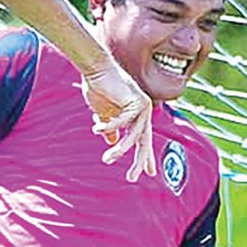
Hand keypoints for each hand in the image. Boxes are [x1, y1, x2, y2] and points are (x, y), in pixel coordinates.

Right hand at [80, 59, 154, 180]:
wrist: (96, 68)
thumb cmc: (98, 88)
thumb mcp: (103, 114)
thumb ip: (110, 128)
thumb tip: (111, 142)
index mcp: (137, 116)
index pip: (143, 140)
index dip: (146, 157)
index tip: (150, 172)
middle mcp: (144, 112)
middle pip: (144, 142)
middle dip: (139, 161)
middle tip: (132, 177)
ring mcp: (142, 107)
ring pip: (133, 136)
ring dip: (119, 150)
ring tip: (107, 159)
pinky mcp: (136, 101)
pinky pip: (122, 122)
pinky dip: (108, 127)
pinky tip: (96, 128)